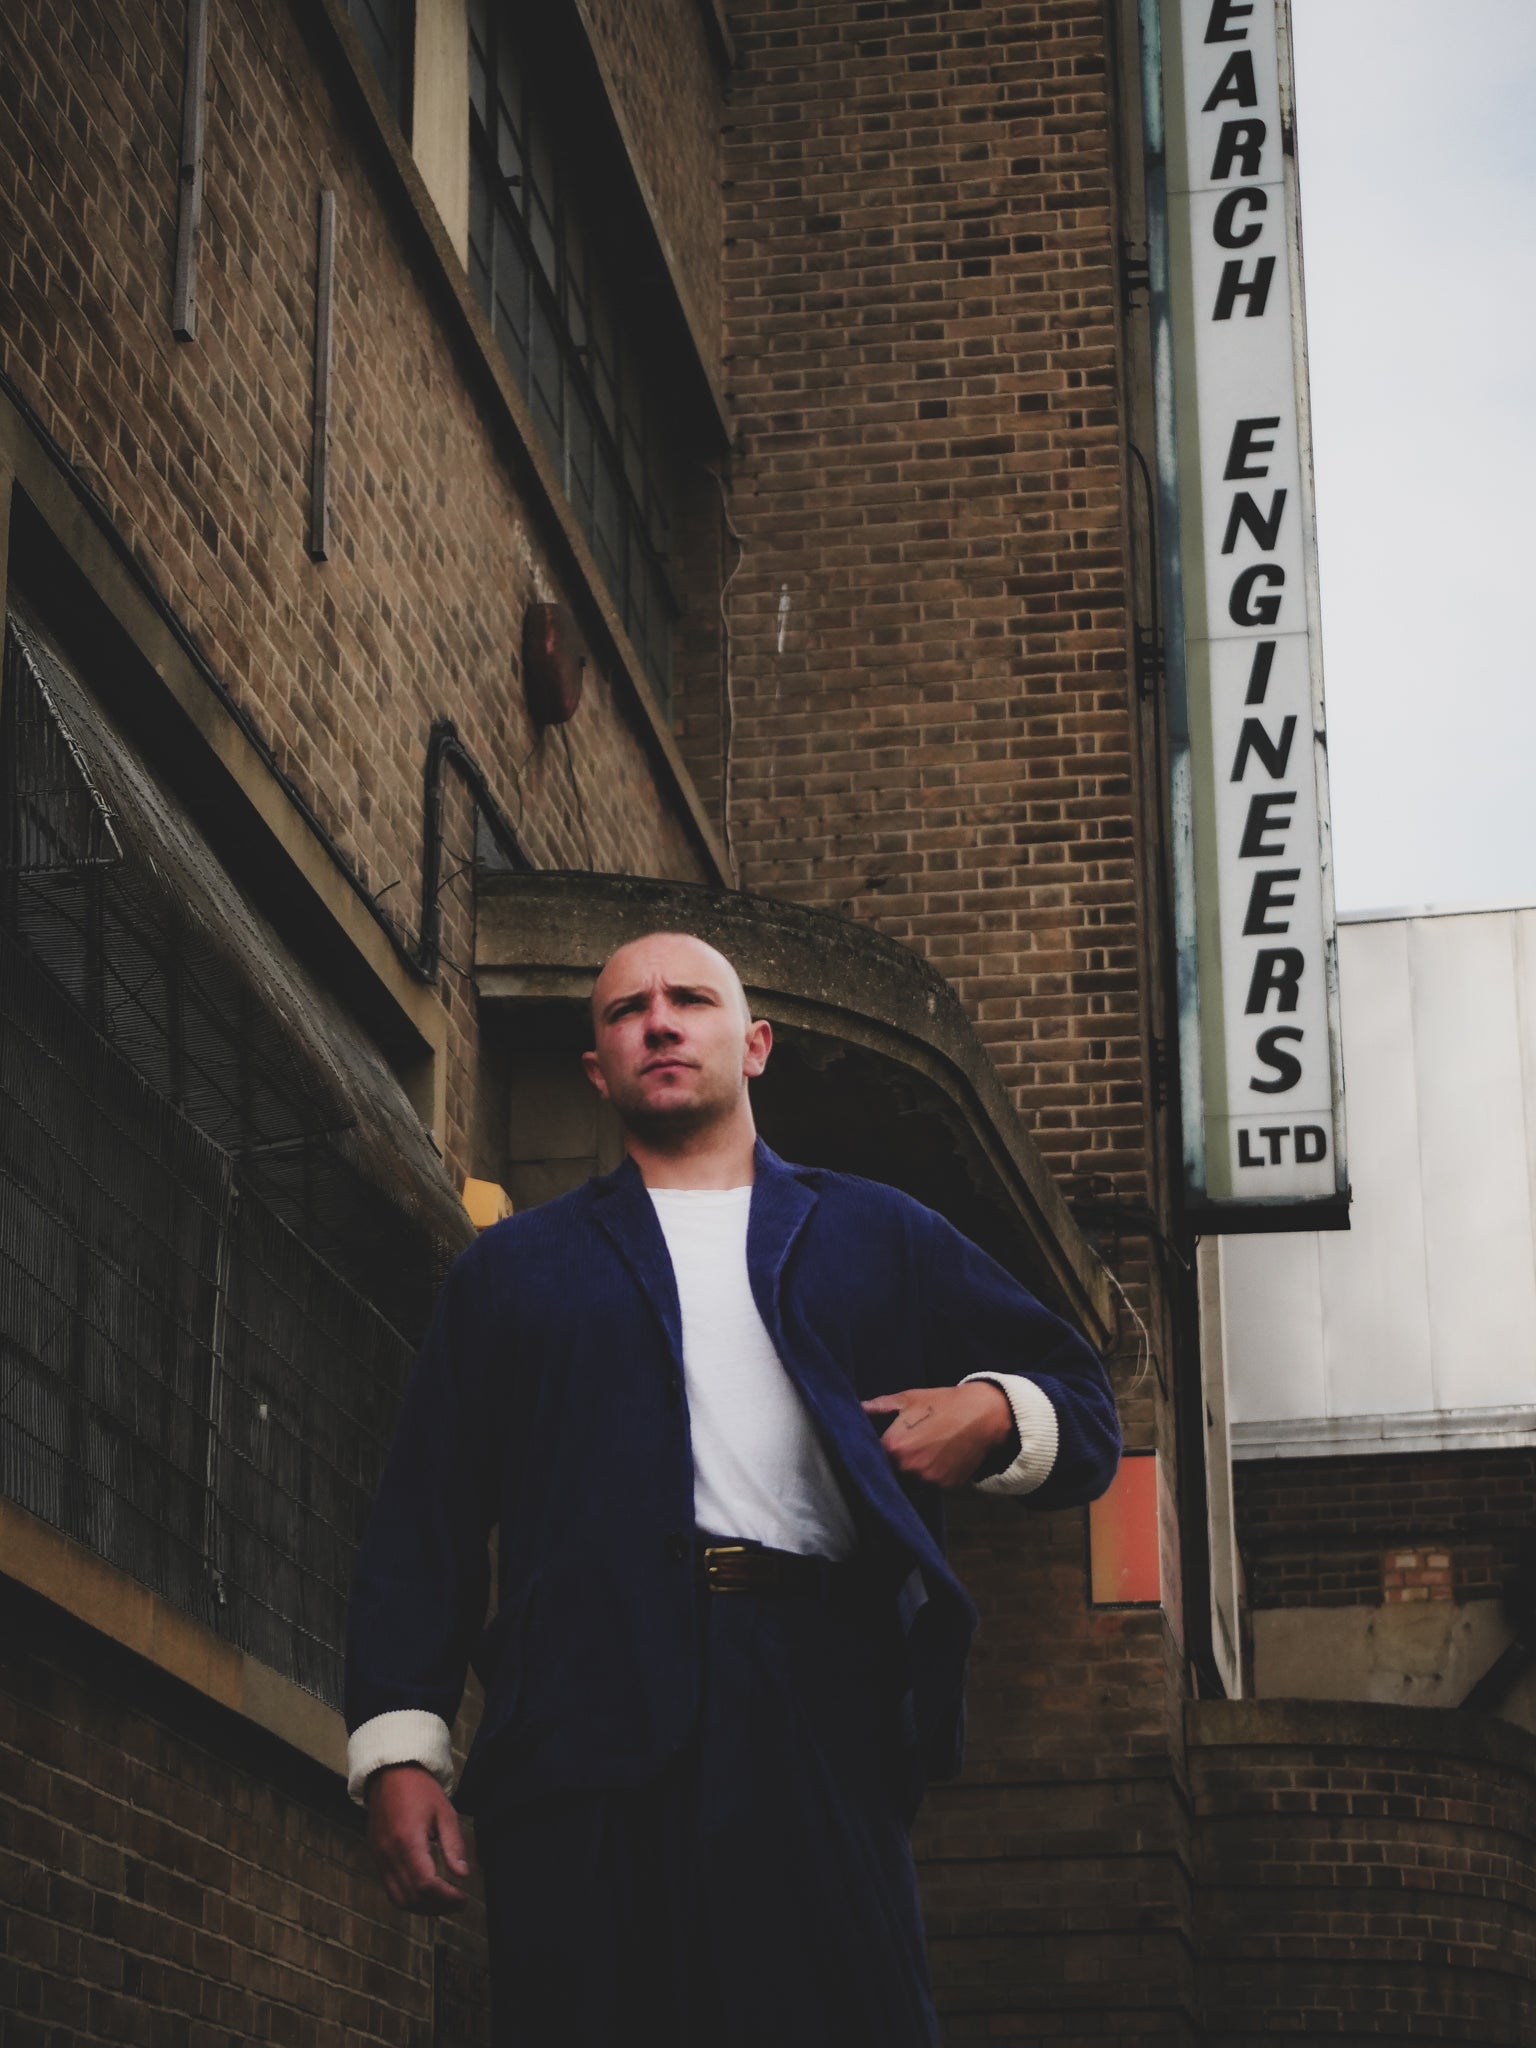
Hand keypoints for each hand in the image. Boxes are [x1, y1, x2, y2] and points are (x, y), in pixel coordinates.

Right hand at [365, 1763, 470, 1913]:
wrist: (389, 1773)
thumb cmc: (421, 1790)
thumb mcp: (445, 1812)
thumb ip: (454, 1845)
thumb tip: (463, 1875)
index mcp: (408, 1841)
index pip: (426, 1884)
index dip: (446, 1897)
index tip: (463, 1898)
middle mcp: (389, 1854)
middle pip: (412, 1897)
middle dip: (437, 1907)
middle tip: (457, 1904)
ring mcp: (379, 1858)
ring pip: (398, 1899)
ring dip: (422, 1908)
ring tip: (443, 1903)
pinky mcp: (375, 1858)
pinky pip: (389, 1889)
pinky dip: (408, 1898)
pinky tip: (425, 1894)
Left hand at [862, 1382, 1013, 1488]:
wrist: (983, 1415)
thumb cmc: (942, 1403)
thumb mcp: (907, 1399)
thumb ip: (878, 1407)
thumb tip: (856, 1408)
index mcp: (894, 1447)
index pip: (870, 1460)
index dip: (871, 1455)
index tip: (873, 1450)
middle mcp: (908, 1469)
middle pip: (889, 1476)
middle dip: (890, 1466)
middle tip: (900, 1452)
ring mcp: (928, 1481)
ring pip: (909, 1484)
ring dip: (909, 1475)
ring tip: (920, 1456)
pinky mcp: (946, 1488)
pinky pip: (930, 1488)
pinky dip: (929, 1479)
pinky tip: (936, 1461)